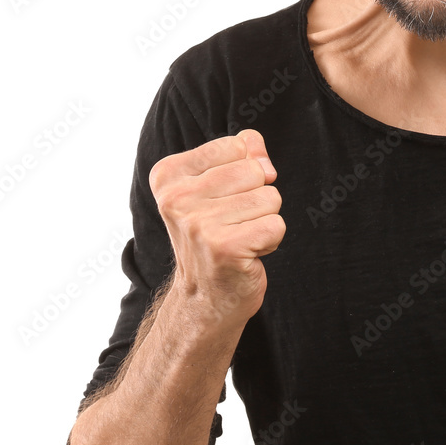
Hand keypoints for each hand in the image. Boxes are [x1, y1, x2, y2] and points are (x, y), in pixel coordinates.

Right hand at [150, 128, 284, 327]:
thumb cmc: (216, 234)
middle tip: (233, 223)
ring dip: (264, 219)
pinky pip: (276, 224)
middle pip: (255, 170)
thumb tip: (261, 154)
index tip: (222, 200)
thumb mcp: (219, 184)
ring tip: (239, 238)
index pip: (237, 145)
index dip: (244, 172)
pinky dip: (271, 240)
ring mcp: (198, 224)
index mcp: (168, 175)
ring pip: (269, 197)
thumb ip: (243, 152)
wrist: (204, 299)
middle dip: (257, 196)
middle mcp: (176, 198)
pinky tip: (247, 254)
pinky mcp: (225, 248)